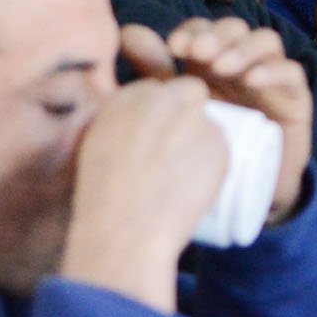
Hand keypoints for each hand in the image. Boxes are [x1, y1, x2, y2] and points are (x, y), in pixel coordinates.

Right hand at [60, 73, 224, 313]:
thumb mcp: (94, 148)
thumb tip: (138, 128)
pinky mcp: (220, 144)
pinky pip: (222, 150)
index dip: (162, 110)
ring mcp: (196, 119)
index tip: (160, 131)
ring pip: (209, 124)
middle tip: (182, 145)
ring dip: (202, 142)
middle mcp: (165, 100)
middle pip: (190, 91)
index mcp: (126, 98)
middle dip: (189, 110)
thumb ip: (119, 126)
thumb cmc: (100, 198)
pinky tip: (194, 188)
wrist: (126, 228)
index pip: (155, 89)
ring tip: (181, 179)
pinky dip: (213, 166)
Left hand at [124, 19, 313, 222]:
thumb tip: (128, 31)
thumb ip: (154, 71)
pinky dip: (273, 70)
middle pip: (236, 29)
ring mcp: (271, 80)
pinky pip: (293, 73)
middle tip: (199, 53)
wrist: (240, 195)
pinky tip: (252, 80)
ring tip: (223, 67)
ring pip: (267, 41)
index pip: (206, 30)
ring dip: (243, 48)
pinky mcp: (296, 100)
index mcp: (210, 65)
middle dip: (217, 35)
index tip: (175, 48)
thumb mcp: (176, 108)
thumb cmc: (205, 150)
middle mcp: (242, 65)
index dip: (193, 30)